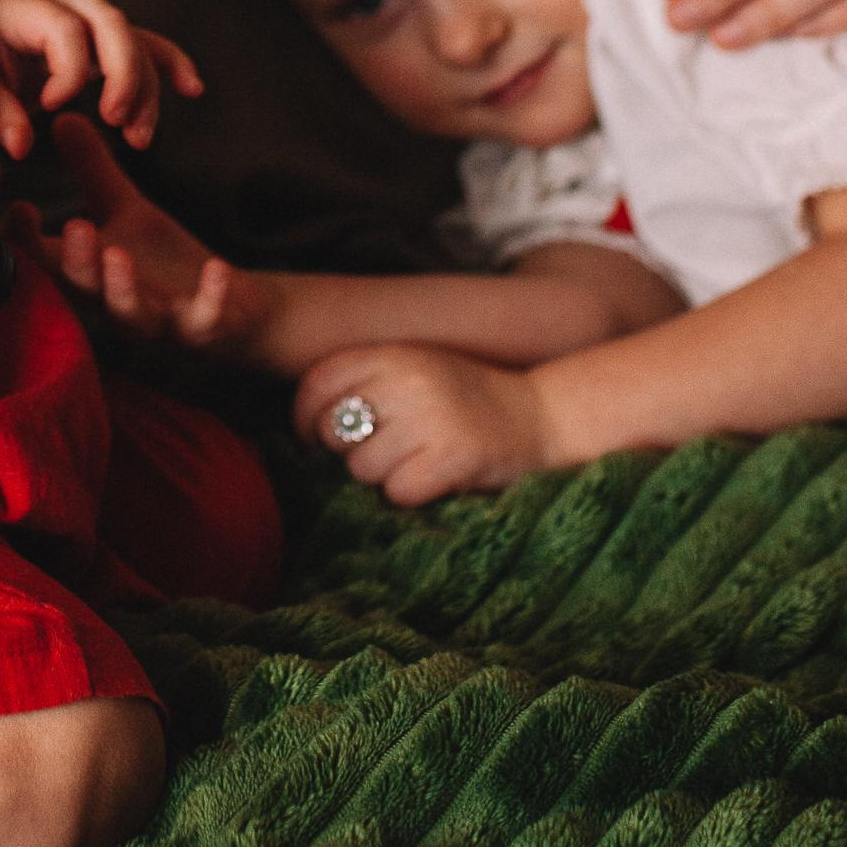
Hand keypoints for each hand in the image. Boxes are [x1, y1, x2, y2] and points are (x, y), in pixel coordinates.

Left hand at [0, 0, 199, 159]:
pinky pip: (145, 42)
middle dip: (123, 73)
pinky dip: (168, 64)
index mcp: (23, 7)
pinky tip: (192, 89)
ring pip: (132, 38)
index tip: (49, 108)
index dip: (67, 70)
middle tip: (116, 122)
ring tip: (138, 139)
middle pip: (109, 22)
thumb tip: (22, 146)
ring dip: (145, 87)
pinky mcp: (101, 38)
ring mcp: (85, 17)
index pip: (63, 29)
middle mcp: (60, 2)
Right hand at [33, 113, 238, 347]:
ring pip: (133, 311)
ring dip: (123, 286)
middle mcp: (116, 303)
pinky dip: (210, 296)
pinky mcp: (204, 325)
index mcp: (90, 275)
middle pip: (86, 288)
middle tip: (73, 227)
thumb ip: (92, 170)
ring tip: (115, 254)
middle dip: (77, 261)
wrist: (229, 309)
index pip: (46, 261)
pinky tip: (214, 268)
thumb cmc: (161, 260)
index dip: (28, 242)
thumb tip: (61, 117)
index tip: (17, 208)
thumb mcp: (125, 210)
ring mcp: (160, 319)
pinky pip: (205, 317)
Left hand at [297, 342, 549, 504]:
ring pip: (362, 467)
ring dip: (382, 476)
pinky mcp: (453, 458)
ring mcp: (431, 418)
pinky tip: (434, 479)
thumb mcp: (417, 367)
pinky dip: (411, 494)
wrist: (543, 414)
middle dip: (347, 452)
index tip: (310, 439)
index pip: (318, 383)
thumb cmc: (468, 397)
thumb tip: (305, 419)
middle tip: (380, 452)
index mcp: (395, 353)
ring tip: (414, 462)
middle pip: (333, 431)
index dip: (303, 417)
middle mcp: (409, 380)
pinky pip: (398, 492)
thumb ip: (368, 378)